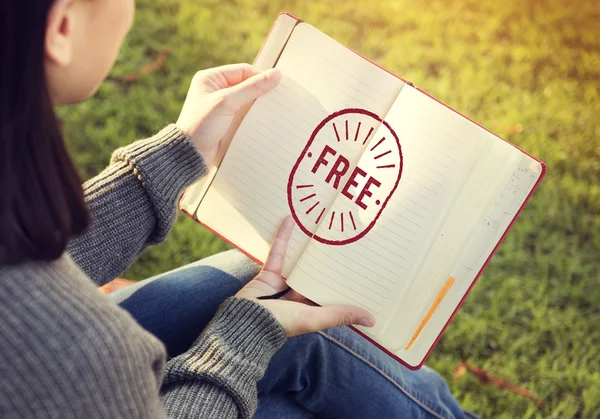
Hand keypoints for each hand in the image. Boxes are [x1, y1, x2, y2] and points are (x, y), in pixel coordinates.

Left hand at [176, 63, 280, 164]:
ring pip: (247, 101)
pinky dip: (255, 117)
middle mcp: (216, 90)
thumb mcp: (227, 102)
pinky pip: (245, 115)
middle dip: (261, 92)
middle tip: (279, 98)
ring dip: (259, 106)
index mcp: (211, 79)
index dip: (260, 76)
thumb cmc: (201, 125)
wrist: (190, 155)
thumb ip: (252, 88)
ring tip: (275, 110)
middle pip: (246, 85)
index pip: (243, 71)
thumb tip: (276, 74)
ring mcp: (221, 107)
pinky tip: (264, 121)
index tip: (278, 84)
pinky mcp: (226, 122)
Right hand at [236, 217, 375, 337]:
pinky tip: (290, 221)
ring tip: (320, 227)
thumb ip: (341, 315)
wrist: (245, 322)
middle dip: (328, 260)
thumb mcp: (315, 318)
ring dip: (307, 247)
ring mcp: (283, 283)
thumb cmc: (282, 323)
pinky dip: (283, 238)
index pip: (332, 292)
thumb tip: (373, 320)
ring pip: (299, 261)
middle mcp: (299, 296)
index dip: (344, 281)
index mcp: (312, 308)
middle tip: (345, 239)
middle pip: (316, 274)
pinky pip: (278, 253)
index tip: (361, 266)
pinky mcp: (268, 273)